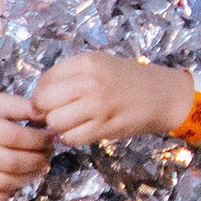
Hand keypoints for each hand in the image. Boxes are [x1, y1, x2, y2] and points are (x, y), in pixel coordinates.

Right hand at [0, 89, 50, 200]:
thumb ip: (20, 106)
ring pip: (2, 183)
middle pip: (9, 162)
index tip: (51, 137)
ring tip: (39, 167)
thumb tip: (48, 116)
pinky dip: (7, 193)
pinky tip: (16, 180)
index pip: (12, 137)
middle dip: (37, 160)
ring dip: (28, 178)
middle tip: (48, 154)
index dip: (38, 139)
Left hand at [32, 51, 194, 146]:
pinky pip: (71, 138)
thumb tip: (37, 100)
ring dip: (60, 126)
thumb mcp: (99, 64)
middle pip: (43, 103)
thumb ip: (68, 75)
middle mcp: (90, 81)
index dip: (43, 94)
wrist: (163, 95)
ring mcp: (98, 105)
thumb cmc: (127, 80)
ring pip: (55, 123)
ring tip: (75, 121)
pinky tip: (84, 130)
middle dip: (47, 111)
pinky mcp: (105, 126)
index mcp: (86, 62)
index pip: (43, 82)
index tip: (55, 99)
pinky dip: (72, 138)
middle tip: (61, 112)